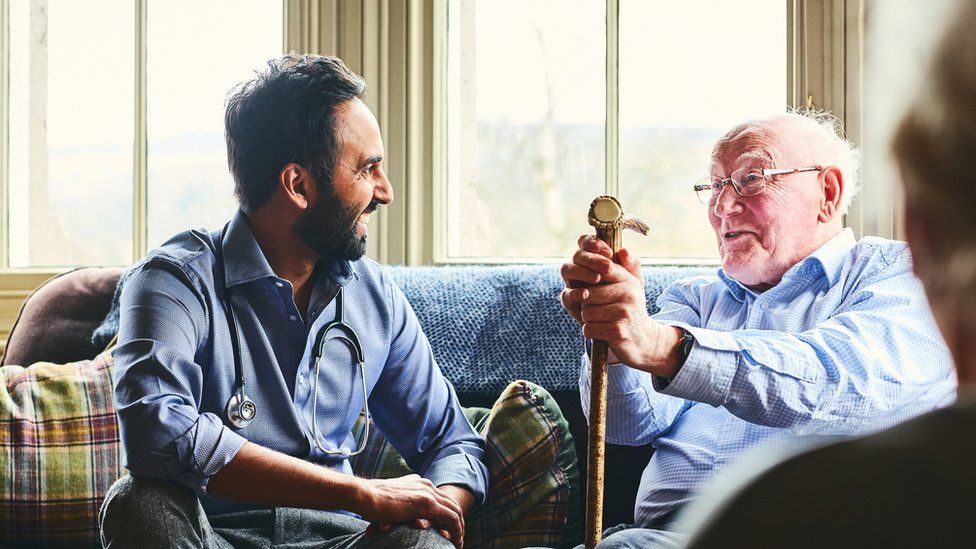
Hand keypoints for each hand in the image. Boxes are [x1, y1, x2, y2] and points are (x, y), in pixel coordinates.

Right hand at [355, 474, 464, 546]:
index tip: (447, 526)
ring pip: (455, 510)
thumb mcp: (391, 500)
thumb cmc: (371, 501)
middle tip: (459, 536)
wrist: (364, 495)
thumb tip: (402, 515)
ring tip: (459, 541)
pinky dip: (456, 530)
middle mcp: (425, 485)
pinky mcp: (427, 503)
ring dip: (459, 527)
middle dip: (458, 520)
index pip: (439, 497)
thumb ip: (401, 504)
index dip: (446, 512)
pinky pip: (450, 518)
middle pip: (450, 502)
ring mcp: (427, 493)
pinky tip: (456, 540)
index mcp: (417, 482)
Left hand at [560, 235, 682, 376]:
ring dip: (589, 319)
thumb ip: (624, 266)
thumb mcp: (629, 285)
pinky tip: (602, 331)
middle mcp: (629, 293)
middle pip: (588, 293)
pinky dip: (591, 332)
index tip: (589, 284)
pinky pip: (589, 328)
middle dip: (587, 303)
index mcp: (629, 279)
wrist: (642, 340)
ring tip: (602, 320)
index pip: (601, 268)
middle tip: (598, 308)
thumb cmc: (628, 309)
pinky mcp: (618, 331)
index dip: (588, 274)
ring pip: (586, 311)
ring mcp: (624, 312)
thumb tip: (623, 251)